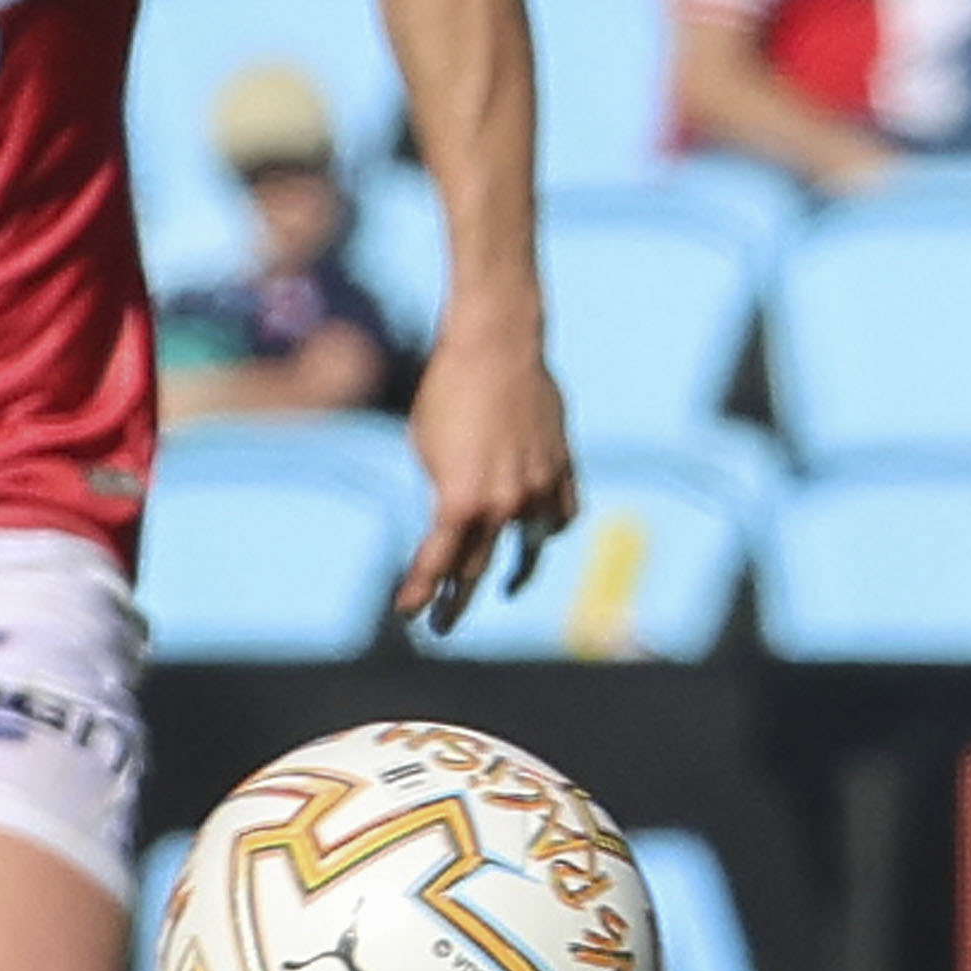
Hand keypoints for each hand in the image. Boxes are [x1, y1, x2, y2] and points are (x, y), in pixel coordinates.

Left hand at [393, 325, 573, 634]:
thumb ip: (445, 495)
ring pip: (530, 545)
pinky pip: (562, 513)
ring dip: (516, 570)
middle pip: (478, 567)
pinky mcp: (563, 467)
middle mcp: (505, 503)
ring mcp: (539, 488)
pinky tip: (541, 536)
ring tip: (506, 587)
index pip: (437, 564)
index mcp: (461, 502)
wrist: (495, 347)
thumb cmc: (446, 394)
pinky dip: (551, 527)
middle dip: (455, 599)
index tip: (407, 615)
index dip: (419, 592)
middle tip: (442, 623)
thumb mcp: (427, 452)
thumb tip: (456, 523)